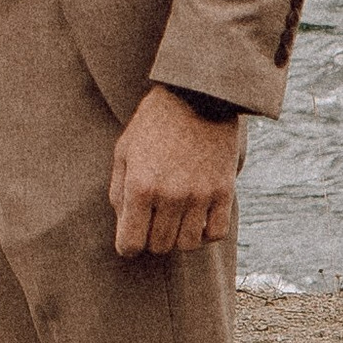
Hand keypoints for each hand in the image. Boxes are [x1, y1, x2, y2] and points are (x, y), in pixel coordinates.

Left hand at [108, 86, 240, 259]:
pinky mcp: (224, 191)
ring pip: (188, 244)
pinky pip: (216, 234)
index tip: (130, 238)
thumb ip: (119, 193)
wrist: (197, 96)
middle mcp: (170, 195)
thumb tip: (124, 227)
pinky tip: (197, 218)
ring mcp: (200, 195)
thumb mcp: (124, 152)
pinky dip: (206, 233)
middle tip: (152, 222)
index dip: (127, 246)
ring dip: (178, 237)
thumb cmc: (153, 124)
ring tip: (174, 219)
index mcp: (140, 186)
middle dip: (151, 240)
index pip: (130, 244)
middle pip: (159, 247)